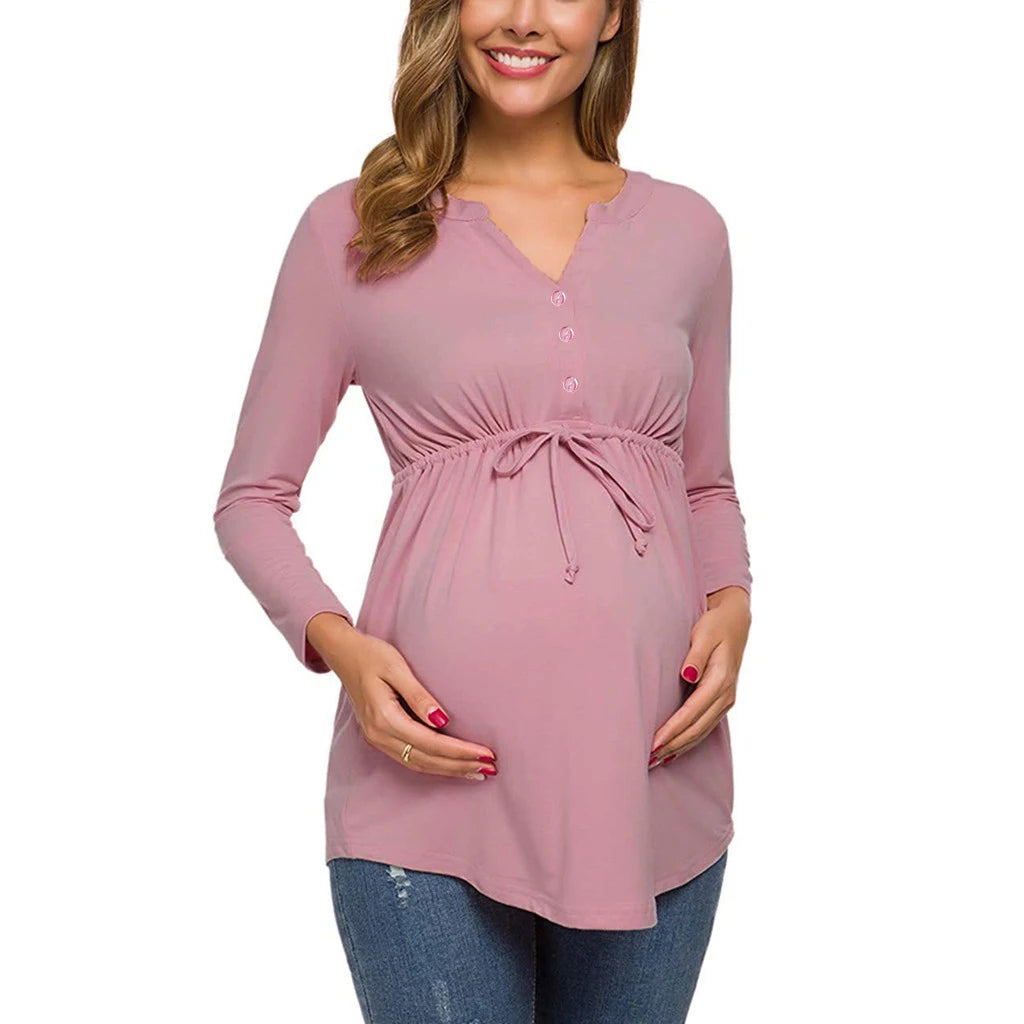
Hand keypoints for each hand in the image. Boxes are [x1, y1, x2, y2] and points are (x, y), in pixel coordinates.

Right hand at [307, 613, 497, 780]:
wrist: (344, 653)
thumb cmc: (372, 654)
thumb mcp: (397, 667)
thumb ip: (419, 696)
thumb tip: (442, 721)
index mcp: (384, 718)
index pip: (431, 743)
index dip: (460, 752)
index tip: (486, 754)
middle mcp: (379, 735)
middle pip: (427, 760)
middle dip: (459, 766)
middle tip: (491, 768)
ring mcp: (377, 739)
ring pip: (418, 764)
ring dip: (449, 770)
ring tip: (477, 771)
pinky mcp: (380, 737)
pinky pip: (410, 759)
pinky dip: (434, 765)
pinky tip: (451, 765)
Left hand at [649, 586, 750, 767]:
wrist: (735, 621)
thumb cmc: (715, 625)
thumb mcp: (704, 634)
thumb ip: (695, 656)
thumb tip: (688, 676)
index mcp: (721, 680)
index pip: (691, 712)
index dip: (673, 730)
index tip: (653, 743)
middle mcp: (726, 695)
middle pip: (697, 728)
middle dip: (673, 745)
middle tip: (649, 759)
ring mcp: (726, 700)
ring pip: (701, 731)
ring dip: (680, 747)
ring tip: (657, 760)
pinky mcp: (722, 701)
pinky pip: (705, 726)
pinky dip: (689, 740)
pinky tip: (675, 751)